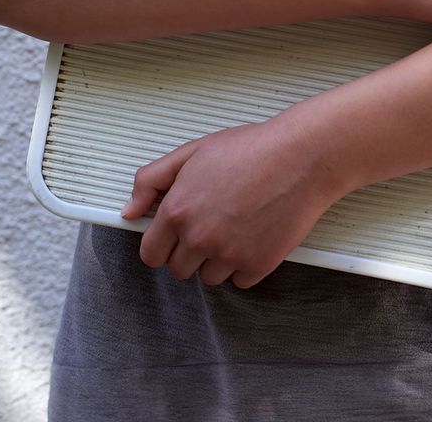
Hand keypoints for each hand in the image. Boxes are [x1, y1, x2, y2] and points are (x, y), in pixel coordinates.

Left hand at [120, 120, 341, 288]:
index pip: (151, 254)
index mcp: (177, 211)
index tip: (173, 239)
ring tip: (237, 227)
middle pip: (178, 270)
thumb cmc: (251, 149)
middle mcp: (199, 238)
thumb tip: (129, 211)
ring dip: (218, 260)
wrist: (302, 158)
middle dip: (189, 253)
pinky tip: (255, 236)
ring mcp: (229, 255)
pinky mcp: (257, 265)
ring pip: (209, 278)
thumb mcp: (192, 152)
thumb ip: (152, 180)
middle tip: (211, 226)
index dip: (161, 245)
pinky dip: (246, 265)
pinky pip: (240, 281)